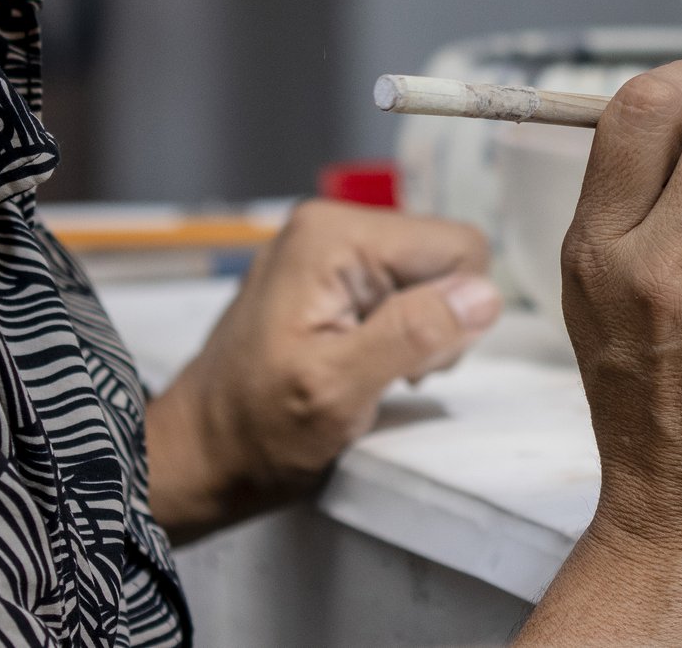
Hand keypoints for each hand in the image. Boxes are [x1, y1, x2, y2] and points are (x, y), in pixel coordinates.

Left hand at [145, 199, 499, 540]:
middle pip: (445, 259)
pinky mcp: (327, 277)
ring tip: (365, 372)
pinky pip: (398, 292)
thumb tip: (483, 295)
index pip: (459, 246)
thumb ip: (412, 334)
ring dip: (416, 333)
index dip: (453, 312)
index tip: (409, 362)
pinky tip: (358, 363)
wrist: (199, 455)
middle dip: (436, 322)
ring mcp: (327, 250)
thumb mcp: (337, 390)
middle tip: (384, 373)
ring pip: (427, 279)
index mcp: (335, 235)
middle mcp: (332, 226)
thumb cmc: (255, 430)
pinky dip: (394, 334)